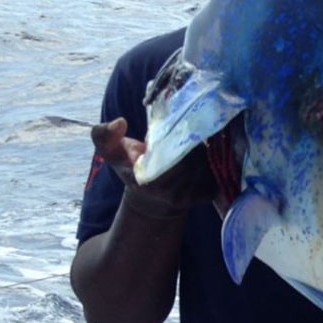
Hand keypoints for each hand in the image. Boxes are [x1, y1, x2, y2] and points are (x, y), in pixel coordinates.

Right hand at [91, 117, 216, 219]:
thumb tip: (119, 122)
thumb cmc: (131, 168)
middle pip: (195, 154)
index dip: (176, 136)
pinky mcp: (209, 194)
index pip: (173, 154)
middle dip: (191, 138)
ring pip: (208, 159)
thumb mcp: (111, 152)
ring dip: (202, 145)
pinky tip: (202, 152)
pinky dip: (213, 156)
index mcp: (151, 182)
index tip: (172, 127)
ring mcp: (195, 196)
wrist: (152, 200)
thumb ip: (104, 136)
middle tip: (184, 129)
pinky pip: (218, 169)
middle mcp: (175, 193)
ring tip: (191, 139)